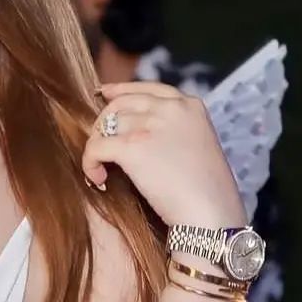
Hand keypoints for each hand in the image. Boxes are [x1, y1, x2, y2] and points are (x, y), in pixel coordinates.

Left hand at [83, 81, 245, 227]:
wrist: (210, 213)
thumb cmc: (206, 192)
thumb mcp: (198, 145)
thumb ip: (174, 129)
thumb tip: (139, 131)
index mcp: (189, 105)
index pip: (147, 88)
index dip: (121, 91)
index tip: (104, 95)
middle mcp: (170, 107)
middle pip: (120, 103)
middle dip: (103, 124)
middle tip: (99, 146)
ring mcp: (150, 125)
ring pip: (104, 125)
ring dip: (96, 147)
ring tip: (101, 169)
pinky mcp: (131, 146)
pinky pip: (95, 147)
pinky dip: (90, 163)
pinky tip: (98, 179)